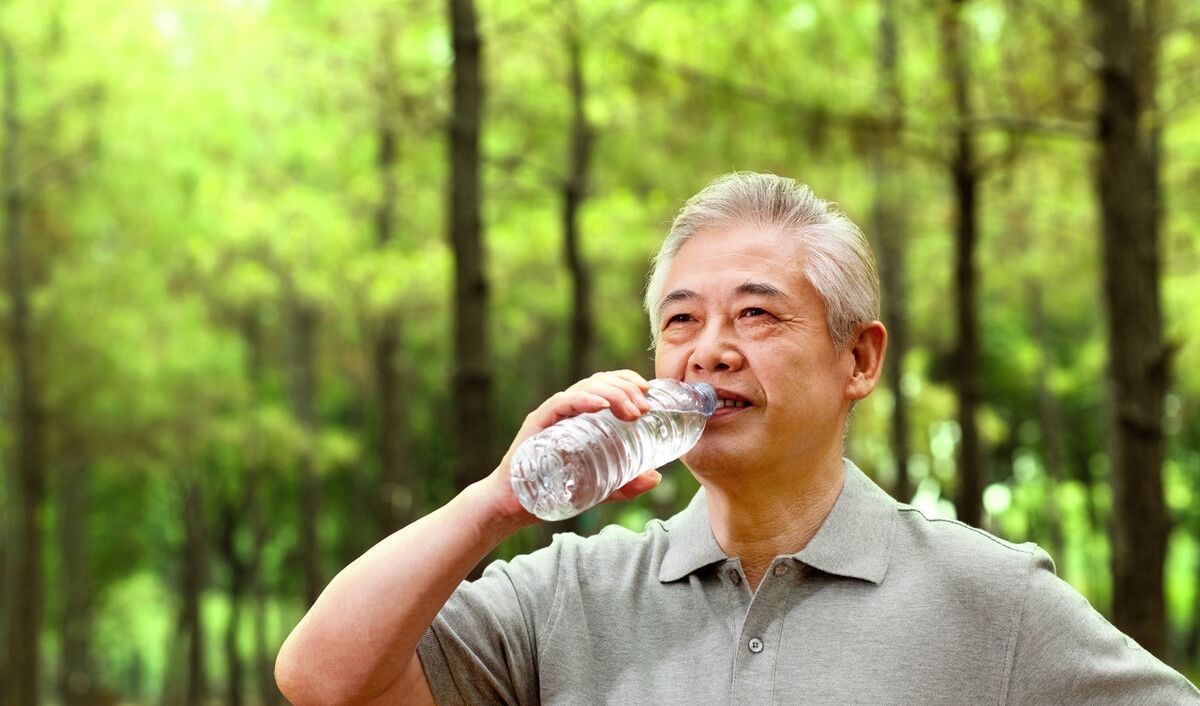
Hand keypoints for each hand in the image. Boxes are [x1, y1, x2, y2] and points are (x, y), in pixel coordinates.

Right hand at [481, 370, 661, 522]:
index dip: (627, 381)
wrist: (511, 508)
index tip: (649, 392)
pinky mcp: (536, 425)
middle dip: (625, 388)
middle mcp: (566, 410)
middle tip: (645, 408)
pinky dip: (583, 401)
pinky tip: (601, 405)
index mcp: (580, 417)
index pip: (605, 385)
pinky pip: (560, 404)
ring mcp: (550, 415)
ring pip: (583, 389)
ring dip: (612, 393)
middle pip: (598, 383)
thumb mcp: (597, 488)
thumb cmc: (550, 492)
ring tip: (631, 410)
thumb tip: (655, 478)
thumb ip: (624, 484)